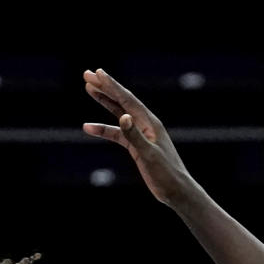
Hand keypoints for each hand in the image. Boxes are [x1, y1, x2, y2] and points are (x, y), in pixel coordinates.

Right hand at [82, 69, 196, 209]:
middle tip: (87, 74)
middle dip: (105, 87)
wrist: (176, 190)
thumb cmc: (166, 173)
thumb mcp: (149, 155)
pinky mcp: (136, 145)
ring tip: (88, 88)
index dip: (112, 86)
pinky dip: (103, 129)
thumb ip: (135, 136)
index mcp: (150, 122)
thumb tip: (123, 117)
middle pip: (122, 101)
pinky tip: (88, 127)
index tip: (98, 73)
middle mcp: (145, 123)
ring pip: (118, 113)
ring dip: (104, 101)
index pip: (128, 100)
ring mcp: (141, 133)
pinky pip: (116, 133)